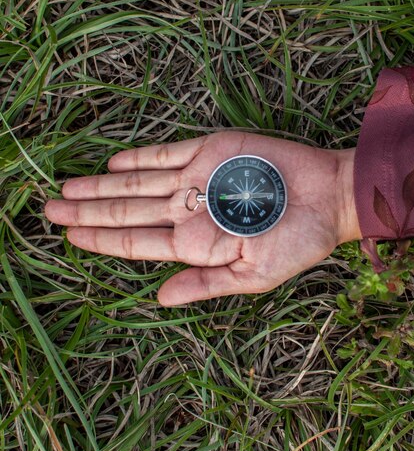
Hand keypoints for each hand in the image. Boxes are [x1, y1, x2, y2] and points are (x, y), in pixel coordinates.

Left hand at [44, 132, 359, 305]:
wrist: (330, 196)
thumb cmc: (299, 242)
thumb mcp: (255, 276)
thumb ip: (206, 285)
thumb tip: (160, 298)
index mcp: (196, 244)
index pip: (136, 242)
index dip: (100, 238)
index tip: (67, 235)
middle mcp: (189, 211)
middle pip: (126, 211)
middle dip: (86, 211)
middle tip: (47, 209)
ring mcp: (197, 179)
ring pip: (137, 183)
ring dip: (100, 185)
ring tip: (65, 187)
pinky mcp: (211, 151)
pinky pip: (165, 154)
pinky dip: (138, 159)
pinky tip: (112, 164)